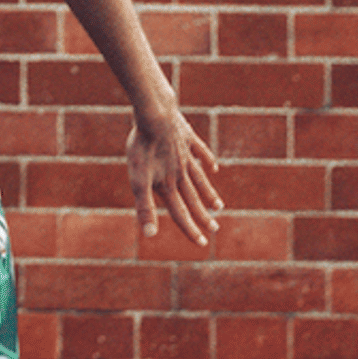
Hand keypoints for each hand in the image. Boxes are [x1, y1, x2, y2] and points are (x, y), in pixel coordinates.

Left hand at [130, 108, 220, 245]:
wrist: (155, 114)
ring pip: (199, 179)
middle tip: (214, 229)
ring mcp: (186, 155)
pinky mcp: (187, 138)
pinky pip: (201, 153)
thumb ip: (145, 207)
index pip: (180, 212)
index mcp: (167, 184)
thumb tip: (150, 235)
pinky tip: (214, 169)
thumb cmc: (142, 148)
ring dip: (208, 193)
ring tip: (218, 206)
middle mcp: (180, 172)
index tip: (201, 244)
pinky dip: (208, 163)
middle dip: (202, 215)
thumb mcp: (138, 180)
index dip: (189, 229)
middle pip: (192, 198)